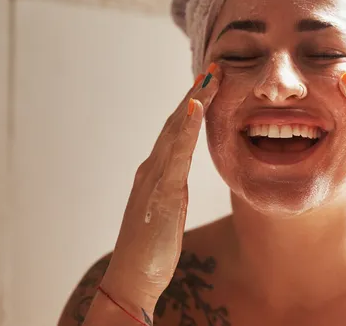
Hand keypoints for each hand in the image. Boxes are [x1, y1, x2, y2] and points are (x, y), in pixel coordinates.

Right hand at [100, 64, 221, 306]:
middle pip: (175, 123)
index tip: (208, 84)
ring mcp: (155, 178)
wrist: (132, 277)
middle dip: (194, 94)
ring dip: (192, 101)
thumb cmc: (151, 248)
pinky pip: (176, 154)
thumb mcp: (166, 212)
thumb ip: (170, 191)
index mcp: (156, 173)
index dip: (192, 106)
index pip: (176, 131)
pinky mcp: (161, 192)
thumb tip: (177, 179)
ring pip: (174, 130)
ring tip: (209, 77)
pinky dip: (185, 128)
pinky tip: (195, 107)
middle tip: (213, 68)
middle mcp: (152, 169)